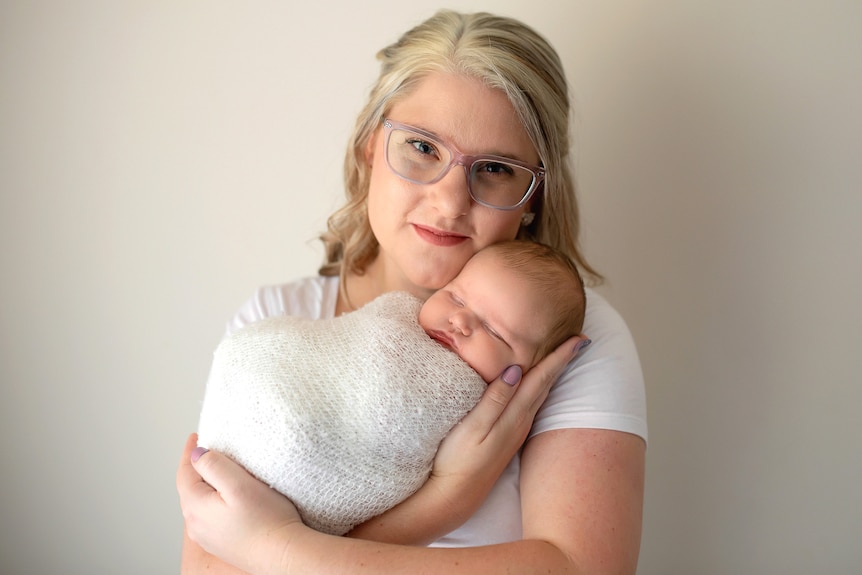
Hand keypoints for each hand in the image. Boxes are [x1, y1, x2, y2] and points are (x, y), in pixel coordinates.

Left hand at [176, 434, 303, 571]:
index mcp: (195, 508)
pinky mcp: (223, 544)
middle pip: (191, 488)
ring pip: (201, 503)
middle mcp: (196, 526)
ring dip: (207, 485)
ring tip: (221, 471)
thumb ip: (214, 465)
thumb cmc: (266, 521)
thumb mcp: (239, 484)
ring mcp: (209, 537)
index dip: (188, 452)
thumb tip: (197, 455)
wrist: (284, 555)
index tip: (195, 436)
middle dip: (197, 468)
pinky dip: (216, 501)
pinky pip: (212, 516)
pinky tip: (231, 499)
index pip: (184, 473)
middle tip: (209, 450)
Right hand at [423, 335, 590, 526]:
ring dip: (550, 375)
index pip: (541, 379)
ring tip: (561, 357)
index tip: (579, 339)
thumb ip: (494, 399)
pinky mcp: (506, 438)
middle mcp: (520, 423)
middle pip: (546, 385)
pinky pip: (528, 405)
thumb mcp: (473, 427)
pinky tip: (532, 386)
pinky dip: (536, 389)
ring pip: (538, 395)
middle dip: (562, 362)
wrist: (453, 498)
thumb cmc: (457, 461)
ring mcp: (515, 432)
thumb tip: (515, 370)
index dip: (560, 357)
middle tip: (580, 341)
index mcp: (514, 416)